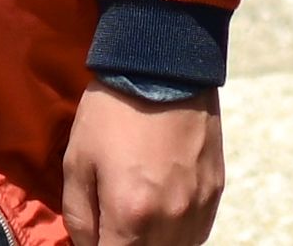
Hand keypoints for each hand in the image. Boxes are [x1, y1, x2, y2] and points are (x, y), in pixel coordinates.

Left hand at [60, 85, 221, 245]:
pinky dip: (178, 235)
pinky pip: (197, 233)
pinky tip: (162, 216)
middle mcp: (171, 219)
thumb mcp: (77, 163)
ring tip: (136, 223)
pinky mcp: (216, 190)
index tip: (96, 239)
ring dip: (154, 245)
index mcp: (131, 215)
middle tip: (113, 227)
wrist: (162, 64)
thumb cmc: (111, 112)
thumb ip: (79, 219)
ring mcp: (199, 206)